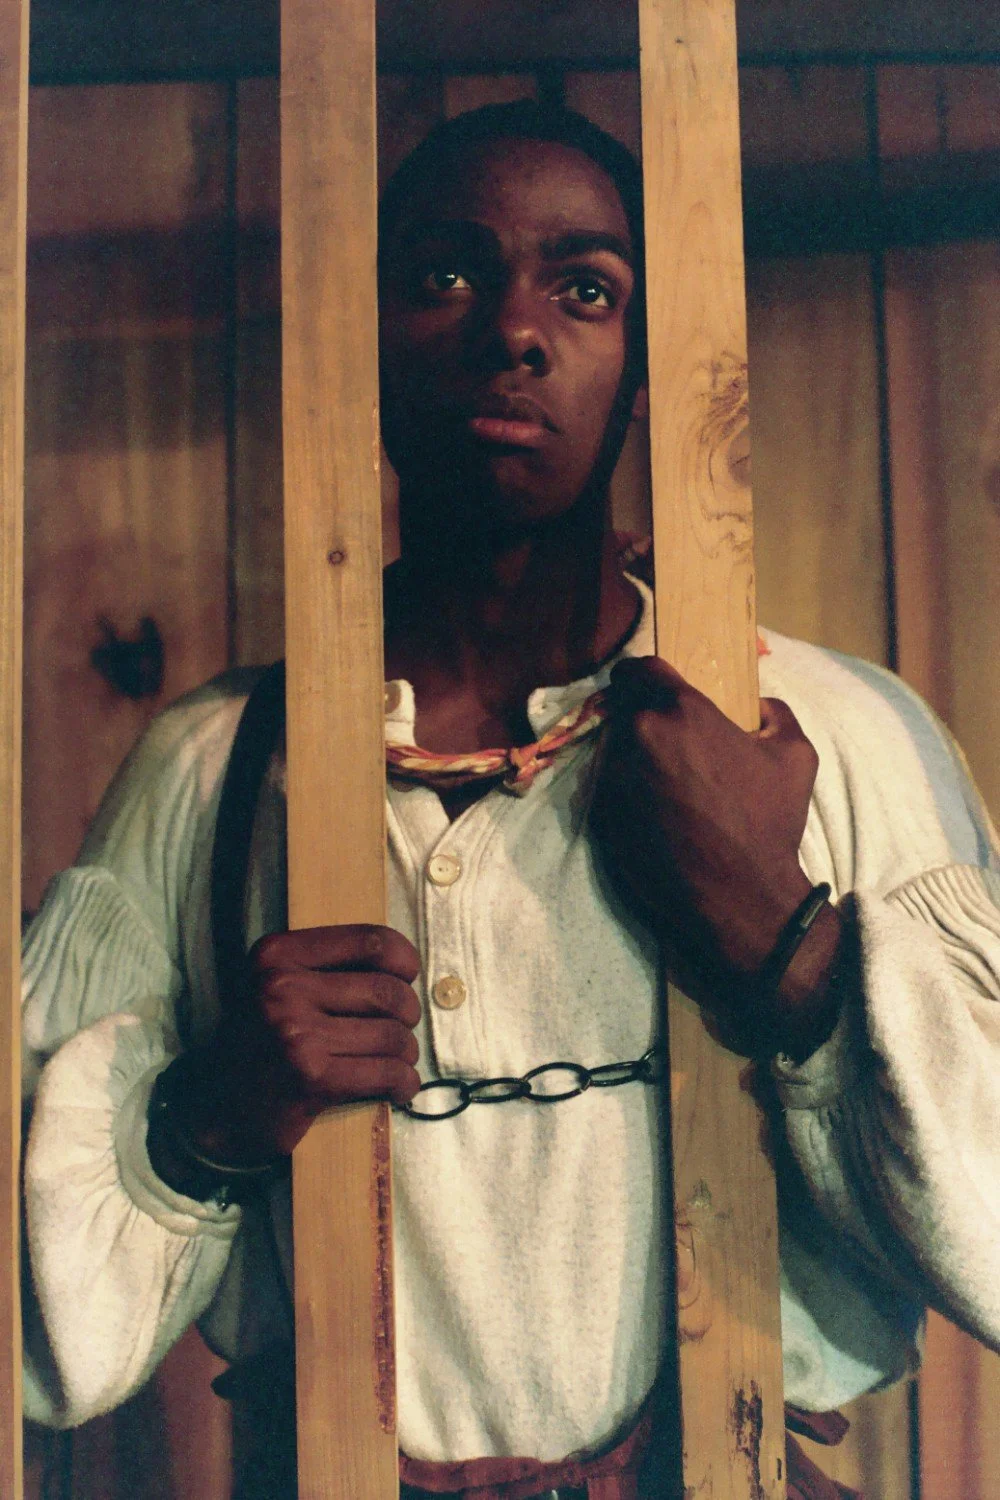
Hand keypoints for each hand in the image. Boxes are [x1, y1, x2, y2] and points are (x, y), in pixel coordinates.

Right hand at [174, 924, 421, 1162]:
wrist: (219, 1109)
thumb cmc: (263, 1043)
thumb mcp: (279, 986)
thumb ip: (327, 966)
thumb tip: (404, 963)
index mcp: (277, 955)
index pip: (369, 941)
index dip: (403, 958)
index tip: (408, 975)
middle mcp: (282, 987)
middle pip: (387, 991)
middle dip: (408, 1014)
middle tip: (402, 1028)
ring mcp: (296, 1032)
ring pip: (392, 1035)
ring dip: (405, 1053)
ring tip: (397, 1061)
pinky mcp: (312, 1077)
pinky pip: (385, 1073)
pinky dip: (403, 1083)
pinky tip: (400, 1087)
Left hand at [591, 656, 841, 1053]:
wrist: (739, 899)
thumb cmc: (770, 824)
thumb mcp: (796, 756)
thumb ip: (776, 713)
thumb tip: (759, 705)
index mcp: (680, 710)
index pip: (638, 667)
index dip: (648, 675)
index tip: (658, 687)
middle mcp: (636, 736)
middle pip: (623, 706)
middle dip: (641, 714)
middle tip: (667, 737)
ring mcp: (612, 777)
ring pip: (612, 746)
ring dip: (632, 753)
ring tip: (664, 780)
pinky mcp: (600, 815)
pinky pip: (607, 786)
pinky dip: (625, 790)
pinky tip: (655, 811)